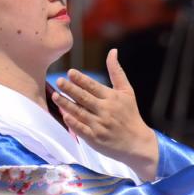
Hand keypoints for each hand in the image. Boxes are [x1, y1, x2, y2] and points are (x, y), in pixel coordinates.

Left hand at [51, 48, 158, 180]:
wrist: (137, 143)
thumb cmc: (130, 114)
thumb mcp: (127, 92)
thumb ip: (116, 72)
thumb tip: (112, 51)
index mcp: (112, 98)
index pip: (94, 87)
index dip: (81, 79)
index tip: (70, 72)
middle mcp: (106, 110)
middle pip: (85, 98)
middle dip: (71, 89)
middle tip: (59, 81)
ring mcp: (100, 125)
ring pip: (80, 113)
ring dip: (67, 104)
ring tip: (55, 96)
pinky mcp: (95, 138)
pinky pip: (82, 129)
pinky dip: (73, 123)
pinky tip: (64, 115)